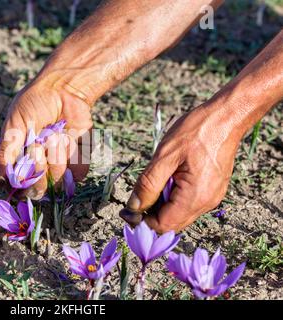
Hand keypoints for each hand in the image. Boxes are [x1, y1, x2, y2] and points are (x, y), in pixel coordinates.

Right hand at [0, 79, 92, 199]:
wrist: (64, 89)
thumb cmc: (34, 103)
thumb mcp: (14, 126)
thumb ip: (5, 153)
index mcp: (20, 161)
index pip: (19, 186)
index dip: (22, 183)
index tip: (23, 170)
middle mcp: (39, 168)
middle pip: (39, 187)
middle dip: (40, 164)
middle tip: (39, 143)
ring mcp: (60, 165)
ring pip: (59, 178)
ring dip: (58, 154)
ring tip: (56, 134)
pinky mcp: (78, 160)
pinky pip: (78, 172)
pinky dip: (75, 154)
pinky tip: (71, 136)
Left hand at [120, 104, 241, 232]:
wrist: (227, 116)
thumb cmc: (197, 131)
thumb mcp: (164, 156)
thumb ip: (148, 184)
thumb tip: (133, 207)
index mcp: (195, 197)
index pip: (163, 225)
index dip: (142, 221)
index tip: (127, 209)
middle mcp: (206, 203)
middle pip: (172, 223)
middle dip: (151, 214)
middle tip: (136, 194)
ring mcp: (211, 197)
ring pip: (179, 214)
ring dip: (161, 205)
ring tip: (153, 181)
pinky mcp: (212, 189)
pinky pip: (188, 203)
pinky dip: (173, 197)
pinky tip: (167, 178)